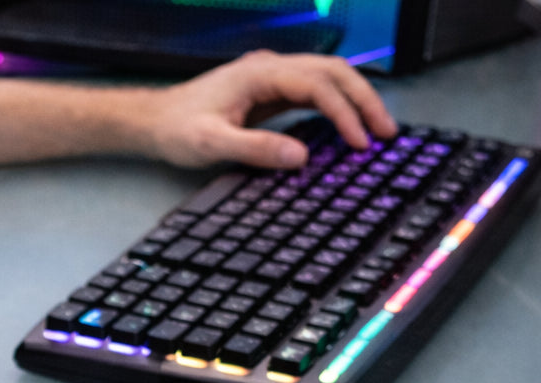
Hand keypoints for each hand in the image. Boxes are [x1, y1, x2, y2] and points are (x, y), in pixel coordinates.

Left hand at [144, 50, 396, 168]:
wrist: (155, 122)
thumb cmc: (177, 128)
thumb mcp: (213, 143)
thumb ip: (256, 148)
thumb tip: (300, 156)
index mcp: (260, 75)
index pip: (318, 86)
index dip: (344, 113)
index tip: (359, 143)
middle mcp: (270, 70)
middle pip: (333, 73)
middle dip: (363, 101)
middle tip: (386, 133)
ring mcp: (271, 80)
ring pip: (327, 80)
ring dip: (354, 102)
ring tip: (375, 131)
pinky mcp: (269, 95)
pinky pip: (313, 95)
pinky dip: (335, 109)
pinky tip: (346, 129)